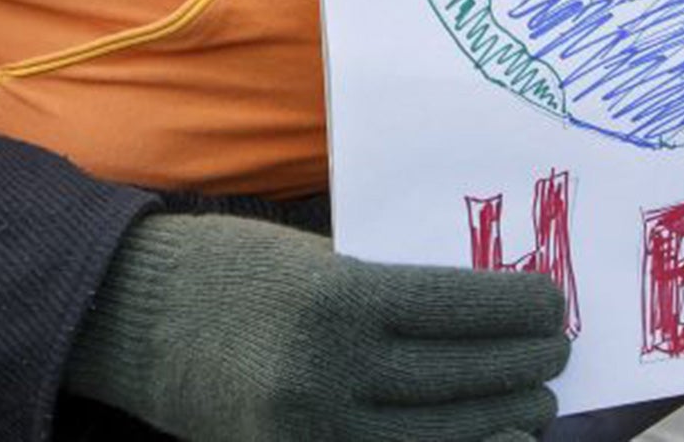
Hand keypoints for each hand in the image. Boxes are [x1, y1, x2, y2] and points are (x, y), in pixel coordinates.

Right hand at [67, 214, 568, 440]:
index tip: (552, 304)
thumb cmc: (224, 267)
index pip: (456, 307)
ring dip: (499, 421)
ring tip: (533, 405)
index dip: (516, 310)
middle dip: (521, 367)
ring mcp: (311, 426)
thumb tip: (472, 313)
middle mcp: (327, 368)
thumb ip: (380, 291)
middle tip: (556, 354)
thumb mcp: (309, 259)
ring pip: (437, 435)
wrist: (127, 314)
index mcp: (335, 297)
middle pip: (458, 377)